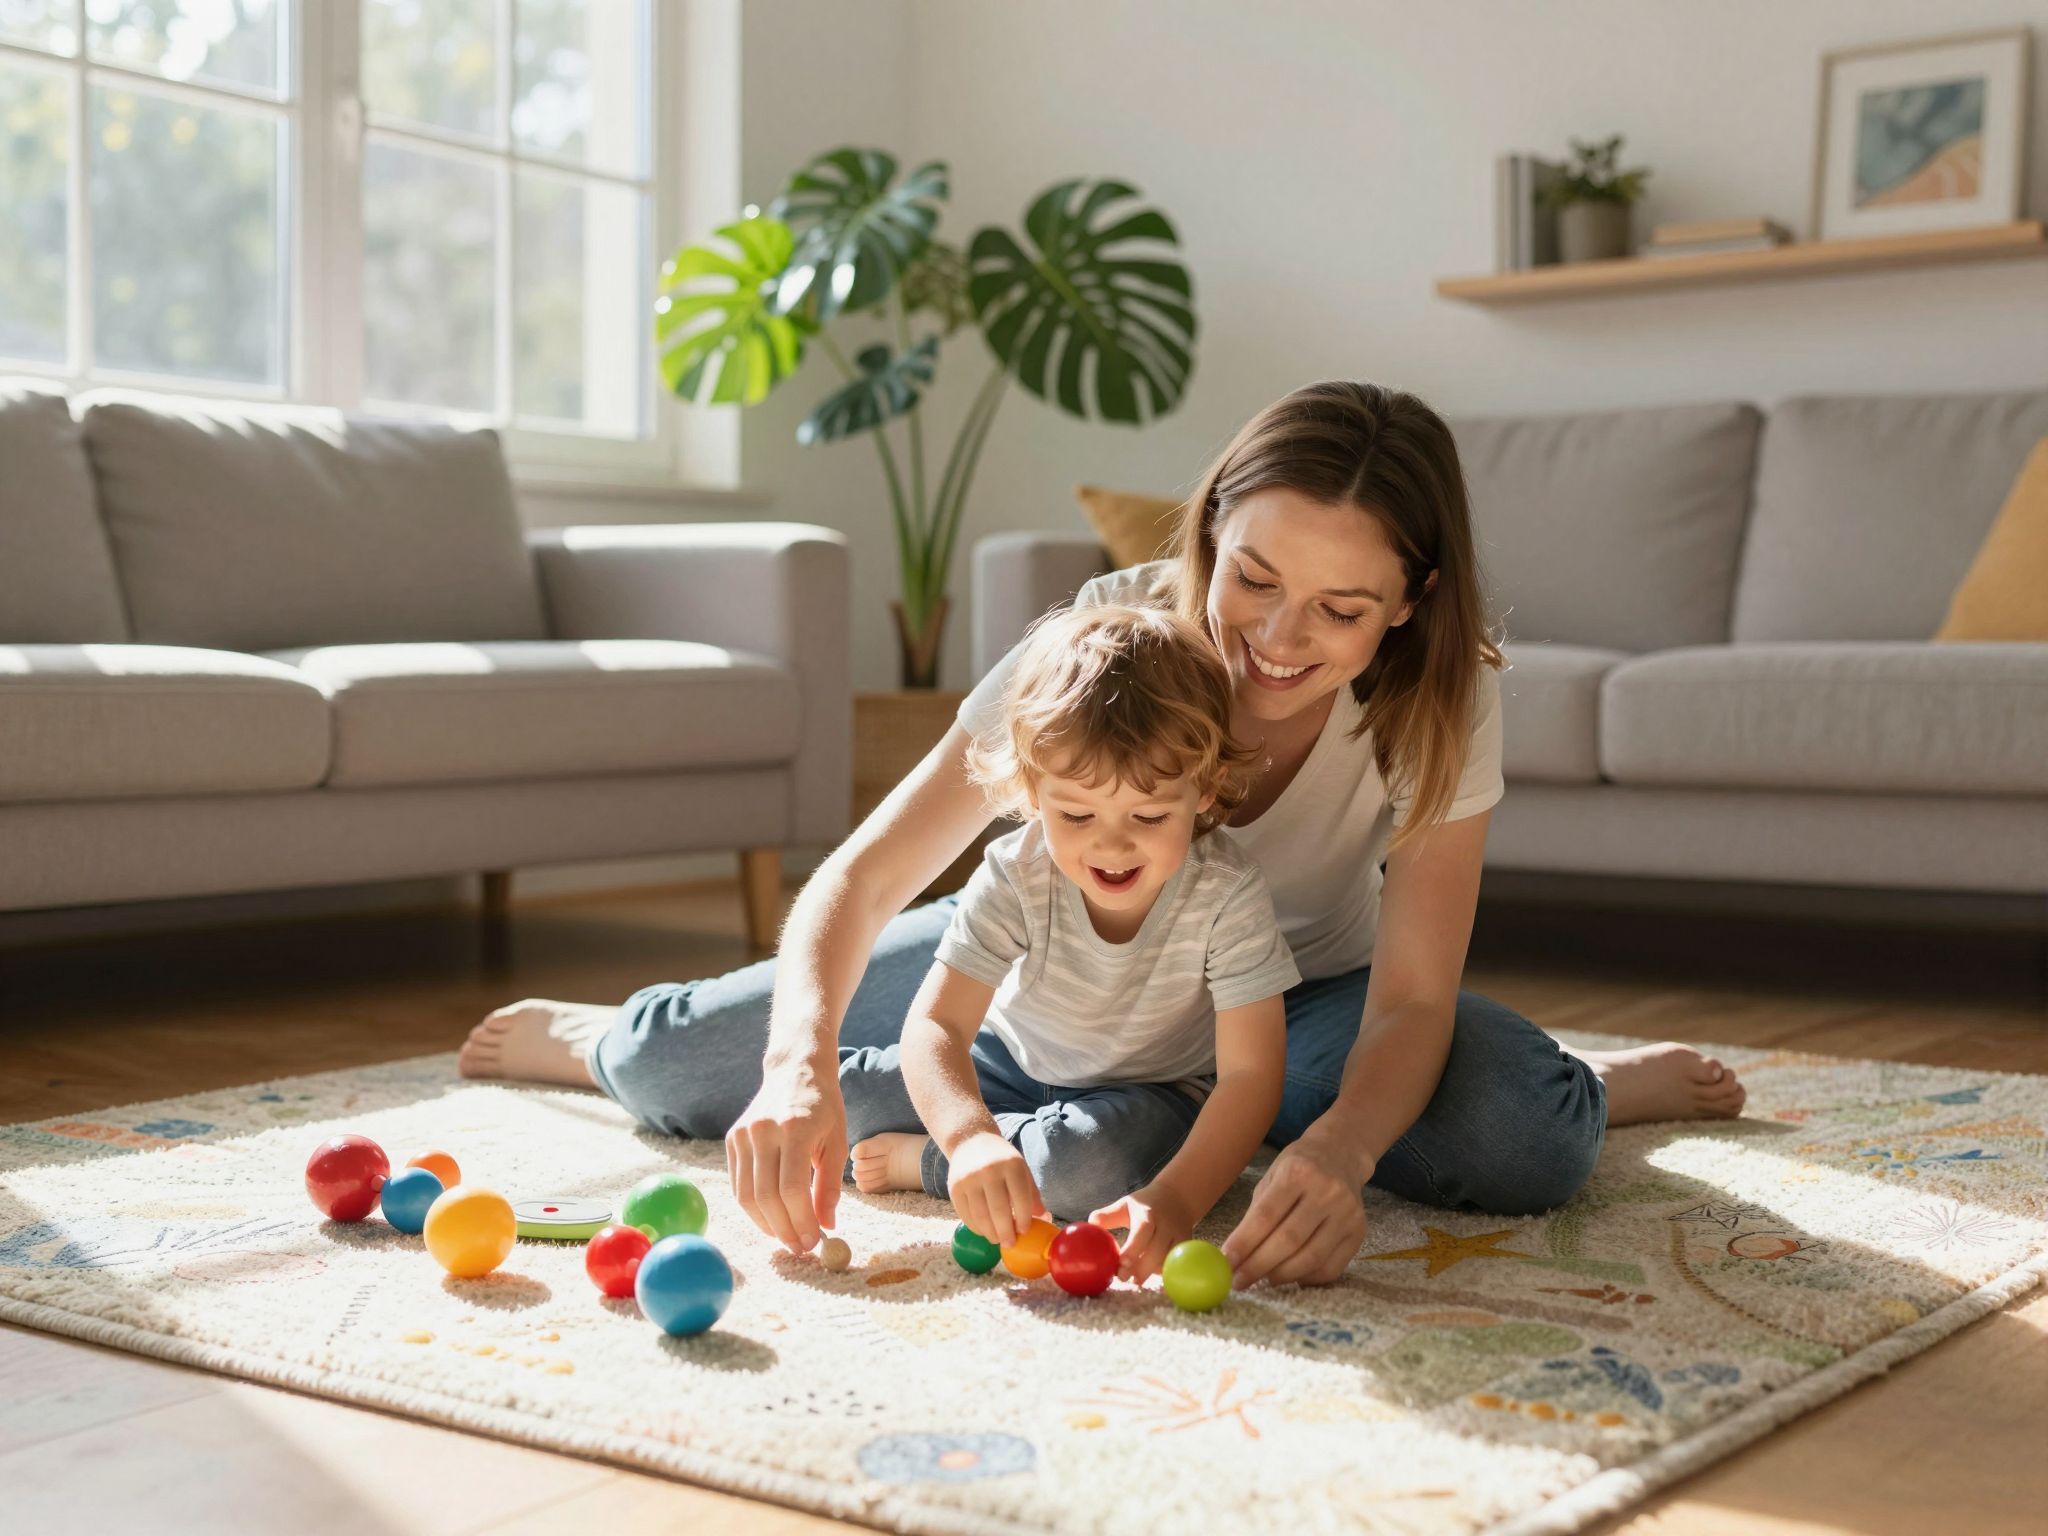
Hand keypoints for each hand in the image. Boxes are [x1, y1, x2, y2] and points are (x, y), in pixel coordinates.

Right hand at [725, 1055, 843, 1254]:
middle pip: (766, 1197)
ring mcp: (743, 1133)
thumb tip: (826, 1227)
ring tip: (786, 1236)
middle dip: (784, 1229)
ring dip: (766, 1224)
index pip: (792, 1189)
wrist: (796, 1071)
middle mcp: (764, 1130)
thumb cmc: (824, 1108)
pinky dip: (753, 1207)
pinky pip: (738, 1184)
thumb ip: (830, 1186)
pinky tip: (771, 1217)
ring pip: (746, 1196)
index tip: (813, 1242)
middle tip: (799, 1247)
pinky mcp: (732, 1138)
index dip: (801, 1221)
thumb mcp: (838, 1142)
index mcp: (795, 1128)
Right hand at [947, 1131, 1044, 1248]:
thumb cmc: (1002, 1160)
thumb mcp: (1021, 1170)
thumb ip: (1032, 1194)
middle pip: (999, 1210)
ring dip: (990, 1233)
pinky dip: (976, 1228)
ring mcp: (969, 1179)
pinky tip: (984, 1230)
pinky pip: (966, 1215)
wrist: (970, 1141)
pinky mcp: (954, 1188)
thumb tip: (1045, 1219)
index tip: (1024, 1231)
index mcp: (1011, 1165)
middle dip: (1006, 1233)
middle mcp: (989, 1170)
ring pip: (981, 1216)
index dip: (1024, 1219)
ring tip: (998, 1239)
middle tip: (1010, 1244)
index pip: (1020, 1198)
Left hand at [1089, 1183, 1194, 1284]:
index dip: (1133, 1249)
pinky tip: (1152, 1276)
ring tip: (1136, 1279)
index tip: (1120, 1264)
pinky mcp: (1186, 1246)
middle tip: (1123, 1279)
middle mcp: (1166, 1225)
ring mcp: (1179, 1236)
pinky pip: (1176, 1263)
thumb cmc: (1144, 1204)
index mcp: (1149, 1214)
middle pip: (1157, 1251)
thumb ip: (1108, 1215)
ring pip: (1168, 1260)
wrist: (1178, 1197)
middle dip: (1140, 1269)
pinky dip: (1164, 1272)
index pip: (1143, 1232)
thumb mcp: (1126, 1204)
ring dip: (1152, 1272)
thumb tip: (1089, 1224)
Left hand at [1220, 1128, 1371, 1287]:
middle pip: (1289, 1240)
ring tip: (1262, 1279)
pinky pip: (1330, 1268)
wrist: (1341, 1156)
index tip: (1226, 1263)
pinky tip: (1289, 1275)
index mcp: (1298, 1171)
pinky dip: (1305, 1278)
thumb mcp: (1271, 1178)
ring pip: (1310, 1258)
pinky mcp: (1359, 1233)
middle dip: (1258, 1265)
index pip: (1266, 1215)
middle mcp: (1327, 1191)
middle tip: (1238, 1281)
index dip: (1244, 1243)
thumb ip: (1256, 1215)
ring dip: (1281, 1275)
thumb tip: (1234, 1257)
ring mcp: (1347, 1213)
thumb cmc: (1298, 1168)